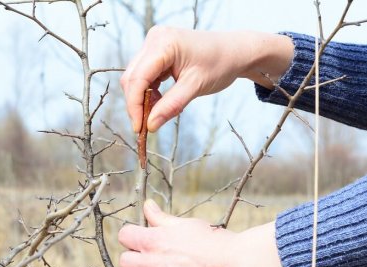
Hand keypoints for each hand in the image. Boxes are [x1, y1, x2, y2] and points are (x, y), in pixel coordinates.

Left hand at [114, 200, 289, 266]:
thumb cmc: (217, 242)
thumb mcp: (187, 224)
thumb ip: (162, 218)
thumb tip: (147, 205)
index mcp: (154, 240)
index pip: (124, 235)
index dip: (132, 238)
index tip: (141, 242)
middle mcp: (150, 263)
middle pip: (123, 261)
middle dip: (134, 261)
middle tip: (147, 264)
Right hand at [120, 27, 292, 132]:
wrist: (234, 51)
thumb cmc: (219, 64)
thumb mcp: (195, 87)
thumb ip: (171, 106)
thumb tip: (150, 125)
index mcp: (164, 43)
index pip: (138, 79)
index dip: (135, 105)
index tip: (139, 128)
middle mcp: (155, 38)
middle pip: (132, 77)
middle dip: (137, 103)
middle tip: (146, 126)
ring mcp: (154, 42)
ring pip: (135, 76)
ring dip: (142, 98)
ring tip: (158, 112)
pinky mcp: (157, 49)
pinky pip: (144, 73)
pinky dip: (149, 90)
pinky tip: (161, 100)